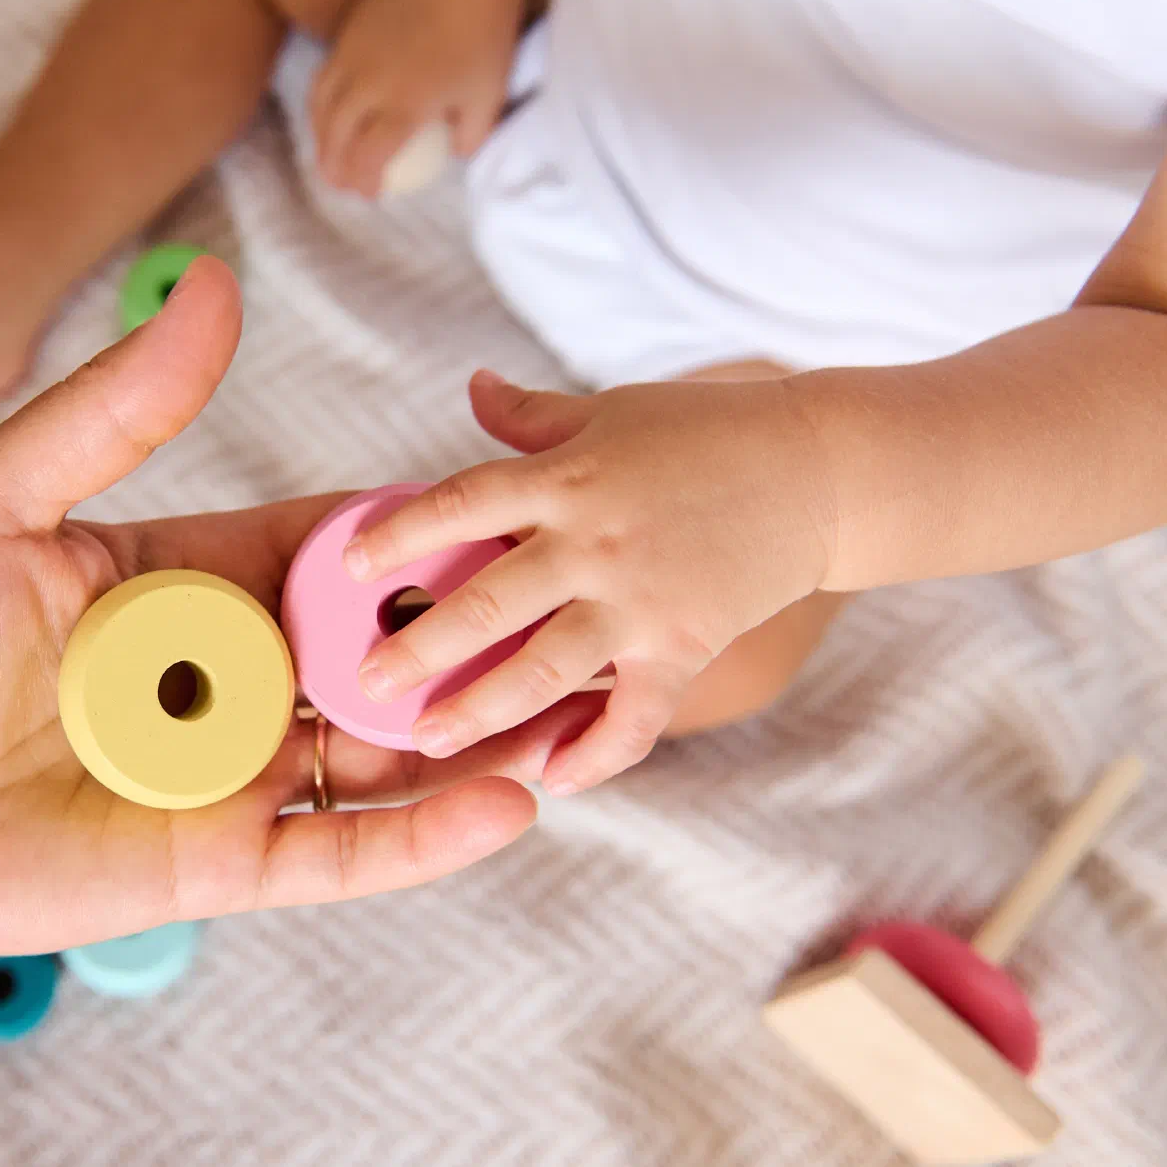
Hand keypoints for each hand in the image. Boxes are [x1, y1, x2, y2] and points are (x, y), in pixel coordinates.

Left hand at [0, 260, 570, 952]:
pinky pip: (347, 854)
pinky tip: (506, 804)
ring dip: (482, 732)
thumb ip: (108, 411)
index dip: (418, 531)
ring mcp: (240, 776)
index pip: (337, 546)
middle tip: (579, 609)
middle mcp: (236, 677)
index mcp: (197, 578)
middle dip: (476, 634)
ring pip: (393, 753)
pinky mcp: (225, 866)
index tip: (511, 503)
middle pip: (387, 649)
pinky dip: (429, 837)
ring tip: (577, 708)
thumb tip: (215, 288)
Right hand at [308, 0, 523, 197]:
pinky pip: (322, 78)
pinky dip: (320, 104)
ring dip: (320, 137)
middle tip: (341, 184)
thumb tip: (454, 152)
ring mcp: (351, 55)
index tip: (372, 193)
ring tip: (327, 154)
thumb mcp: (490, 91)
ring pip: (320, 107)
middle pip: (335, 136)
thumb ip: (472, 132)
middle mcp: (368, 85)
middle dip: (333, 167)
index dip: (365, 181)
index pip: (368, 157)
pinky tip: (330, 111)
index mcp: (404, 104)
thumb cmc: (483, 27)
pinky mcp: (347, 31)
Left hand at [343, 369, 838, 794]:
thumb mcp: (611, 412)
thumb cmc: (707, 431)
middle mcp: (594, 541)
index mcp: (565, 476)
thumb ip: (532, 418)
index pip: (462, 503)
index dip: (400, 534)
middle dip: (419, 647)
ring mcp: (640, 600)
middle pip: (488, 602)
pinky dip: (597, 753)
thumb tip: (471, 387)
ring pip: (545, 669)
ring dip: (484, 710)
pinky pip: (635, 716)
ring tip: (430, 742)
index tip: (346, 564)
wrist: (820, 469)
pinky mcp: (685, 646)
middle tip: (361, 684)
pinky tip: (554, 780)